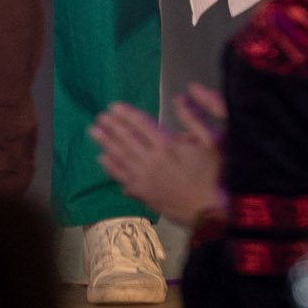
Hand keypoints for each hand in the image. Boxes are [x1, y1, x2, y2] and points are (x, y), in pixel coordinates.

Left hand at [88, 85, 225, 226]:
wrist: (208, 210)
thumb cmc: (213, 174)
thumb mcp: (212, 140)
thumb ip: (193, 118)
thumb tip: (179, 97)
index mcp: (167, 145)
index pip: (141, 124)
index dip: (127, 114)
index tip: (114, 106)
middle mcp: (151, 160)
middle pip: (126, 139)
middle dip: (112, 126)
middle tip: (99, 117)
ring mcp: (144, 178)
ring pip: (120, 157)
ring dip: (105, 143)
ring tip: (93, 132)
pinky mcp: (142, 193)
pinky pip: (121, 178)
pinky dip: (111, 167)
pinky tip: (102, 160)